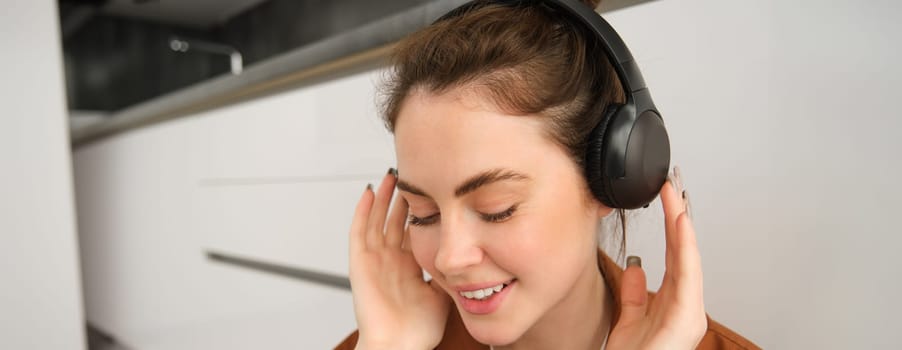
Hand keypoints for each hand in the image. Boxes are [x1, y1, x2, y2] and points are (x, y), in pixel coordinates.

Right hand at [348, 169, 450, 349]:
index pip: (413, 230)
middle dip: (402, 198)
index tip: (432, 189)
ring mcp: (374, 260)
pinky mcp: (359, 264)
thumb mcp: (443, 292)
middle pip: (394, 220)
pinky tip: (369, 193)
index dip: (420, 210)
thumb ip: (450, 270)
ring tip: (391, 176)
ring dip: (383, 198)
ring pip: (376, 220)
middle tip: (412, 174)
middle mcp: (390, 260)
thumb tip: (467, 253)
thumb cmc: (420, 329)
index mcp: (408, 267)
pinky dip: (362, 212)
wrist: (400, 346)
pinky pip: (358, 232)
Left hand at [606, 168, 706, 348]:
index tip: (664, 195)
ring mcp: (688, 313)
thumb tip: (636, 269)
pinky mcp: (686, 321)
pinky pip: (687, 278)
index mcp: (672, 304)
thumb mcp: (628, 322)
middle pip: (682, 252)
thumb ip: (634, 295)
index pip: (673, 255)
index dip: (671, 224)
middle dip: (678, 215)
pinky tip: (680, 226)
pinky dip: (685, 250)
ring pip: (687, 259)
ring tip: (675, 197)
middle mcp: (684, 306)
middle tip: (671, 184)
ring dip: (682, 225)